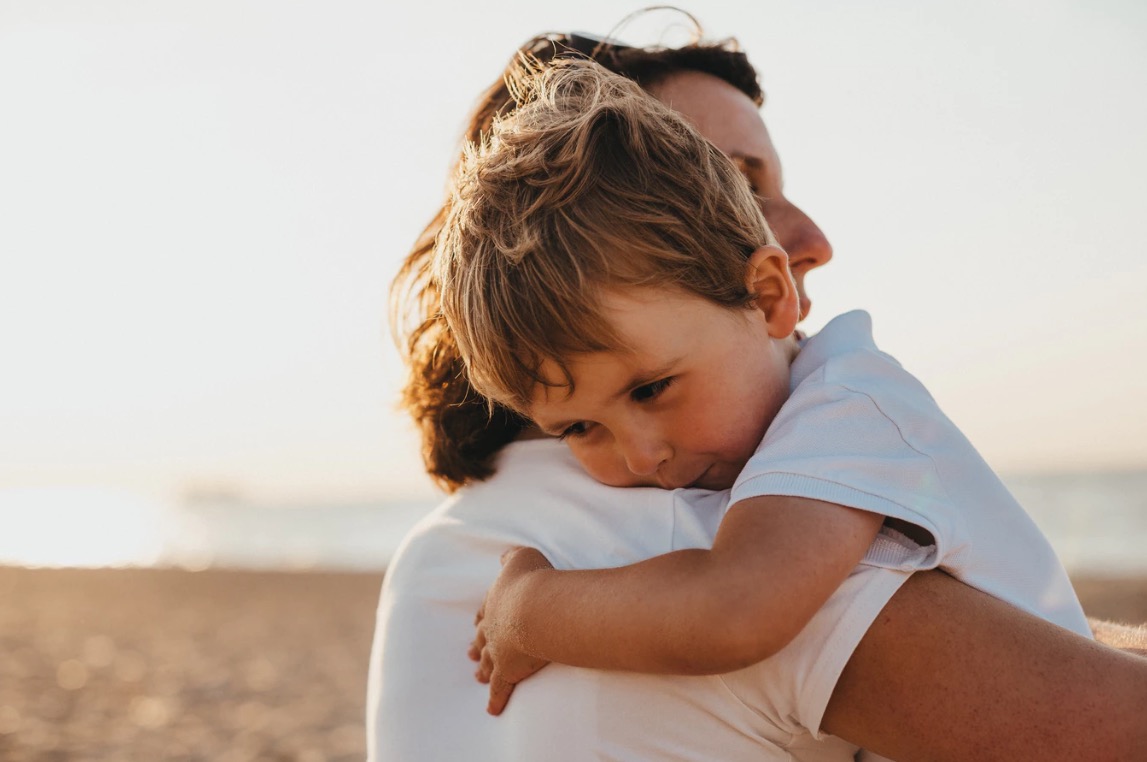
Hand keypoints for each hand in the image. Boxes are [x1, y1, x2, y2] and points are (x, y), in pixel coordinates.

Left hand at [468, 546, 553, 714]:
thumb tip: (504, 556)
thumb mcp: (522, 557)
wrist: (536, 607)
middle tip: (470, 653)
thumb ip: (511, 557)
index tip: (478, 623)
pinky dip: (495, 699)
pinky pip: (499, 689)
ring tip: (477, 676)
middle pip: (481, 638)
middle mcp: (492, 627)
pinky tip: (492, 710)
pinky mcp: (508, 671)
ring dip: (482, 669)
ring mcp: (498, 651)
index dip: (483, 617)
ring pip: (486, 663)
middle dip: (476, 645)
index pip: (485, 611)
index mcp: (495, 602)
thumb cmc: (533, 580)